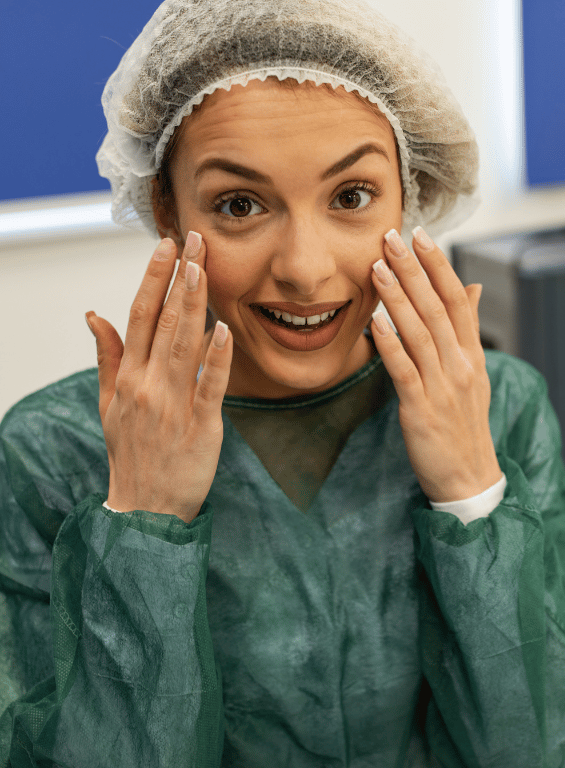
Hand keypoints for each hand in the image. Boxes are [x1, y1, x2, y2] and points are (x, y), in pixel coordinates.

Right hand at [86, 233, 231, 521]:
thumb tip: (94, 314)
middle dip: (179, 278)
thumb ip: (107, 357)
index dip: (153, 278)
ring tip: (202, 268)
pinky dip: (216, 358)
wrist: (144, 508)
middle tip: (194, 239)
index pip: (139, 316)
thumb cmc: (131, 451)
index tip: (166, 245)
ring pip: (184, 345)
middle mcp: (147, 385)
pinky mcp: (200, 426)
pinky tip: (223, 329)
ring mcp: (173, 405)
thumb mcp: (108, 403)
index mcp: (127, 377)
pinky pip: (210, 387)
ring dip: (194, 305)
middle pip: (164, 322)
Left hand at [370, 227, 502, 502]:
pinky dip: (390, 343)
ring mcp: (442, 387)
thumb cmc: (465, 424)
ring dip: (397, 298)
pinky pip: (404, 370)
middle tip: (392, 237)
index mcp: (472, 355)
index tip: (421, 236)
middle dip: (414, 270)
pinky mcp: (422, 409)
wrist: (468, 477)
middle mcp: (460, 365)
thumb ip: (468, 331)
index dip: (439, 266)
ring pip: (419, 333)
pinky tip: (374, 320)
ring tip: (378, 267)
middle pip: (437, 308)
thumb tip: (472, 288)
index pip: (458, 300)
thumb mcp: (475, 374)